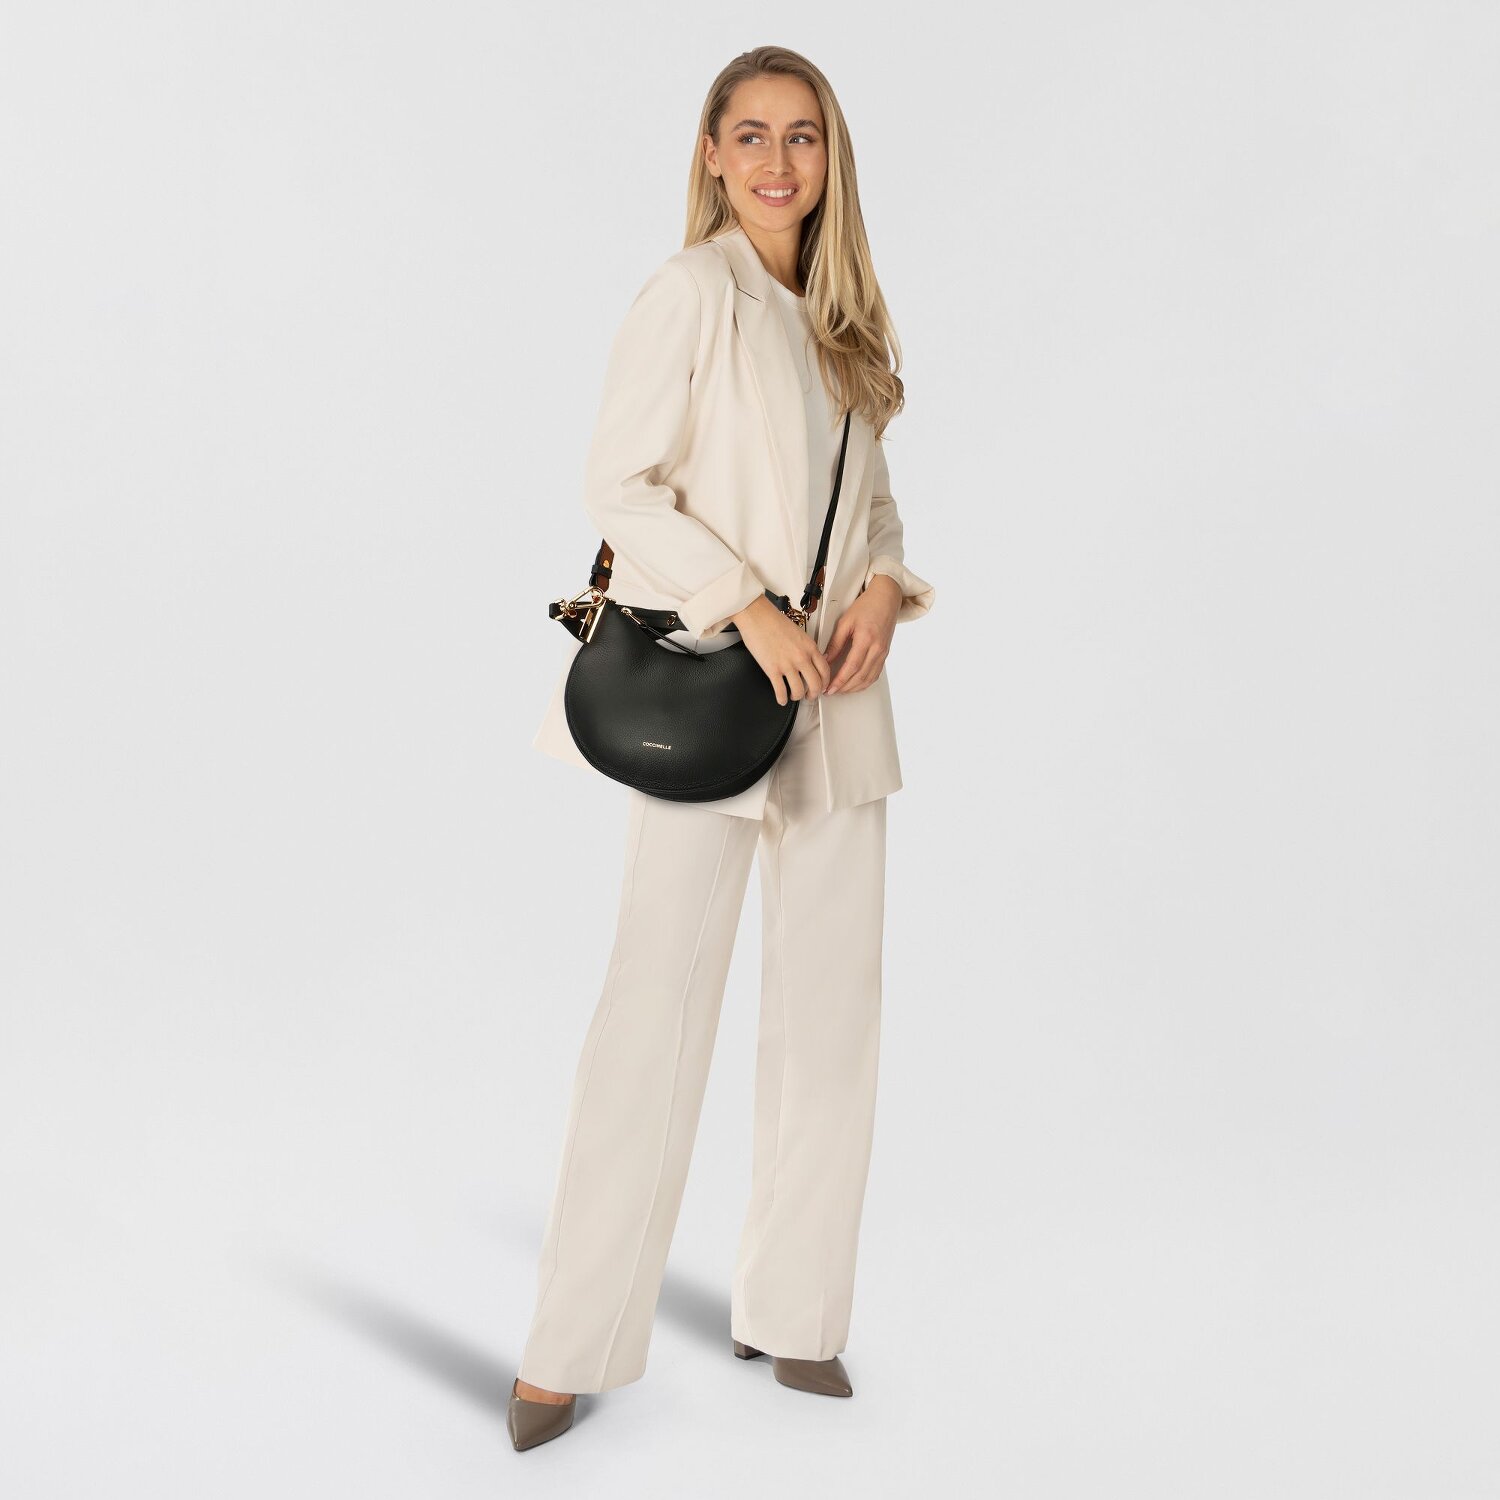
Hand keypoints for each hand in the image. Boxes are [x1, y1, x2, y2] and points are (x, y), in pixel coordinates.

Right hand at [730, 595, 831, 706]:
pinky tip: (781, 699)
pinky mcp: (772, 669)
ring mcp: (787, 664)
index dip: (824, 683)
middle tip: (810, 696)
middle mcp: (801, 657)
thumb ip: (806, 648)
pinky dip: (782, 699)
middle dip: (813, 694)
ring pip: (799, 691)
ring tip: (793, 696)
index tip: (821, 687)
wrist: (757, 616)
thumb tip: (810, 660)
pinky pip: (781, 691)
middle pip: (815, 684)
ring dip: (797, 697)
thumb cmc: (774, 621)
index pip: (825, 670)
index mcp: (810, 647)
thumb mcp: (799, 633)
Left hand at [822, 575, 900, 693]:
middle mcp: (877, 648)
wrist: (886, 599)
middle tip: (832, 692)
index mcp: (866, 639)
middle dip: (845, 688)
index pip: (851, 667)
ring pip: (869, 678)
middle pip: (860, 676)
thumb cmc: (866, 606)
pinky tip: (855, 684)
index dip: (840, 680)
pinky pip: (875, 674)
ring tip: (841, 690)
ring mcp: (883, 653)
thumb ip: (835, 642)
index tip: (830, 688)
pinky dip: (864, 683)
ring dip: (854, 688)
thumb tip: (825, 659)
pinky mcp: (885, 654)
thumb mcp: (845, 622)